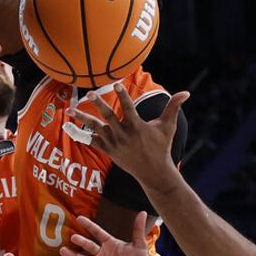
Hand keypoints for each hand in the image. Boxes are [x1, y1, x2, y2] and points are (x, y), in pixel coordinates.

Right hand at [60, 213, 151, 255]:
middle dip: (81, 241)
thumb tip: (143, 212)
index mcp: (111, 244)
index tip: (80, 218)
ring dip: (73, 254)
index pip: (98, 232)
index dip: (89, 226)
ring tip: (63, 250)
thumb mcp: (140, 246)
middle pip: (88, 245)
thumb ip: (138, 230)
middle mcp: (102, 253)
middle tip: (73, 237)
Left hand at [68, 85, 188, 185]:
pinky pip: (92, 142)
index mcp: (137, 126)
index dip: (123, 95)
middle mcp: (123, 134)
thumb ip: (173, 107)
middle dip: (99, 105)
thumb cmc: (161, 146)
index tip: (117, 83)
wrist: (153, 171)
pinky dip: (81, 136)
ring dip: (83, 119)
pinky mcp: (108, 151)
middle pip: (108, 117)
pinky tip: (69, 127)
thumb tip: (187, 92)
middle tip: (89, 94)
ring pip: (96, 129)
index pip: (128, 108)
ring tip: (71, 110)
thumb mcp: (168, 126)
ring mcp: (114, 143)